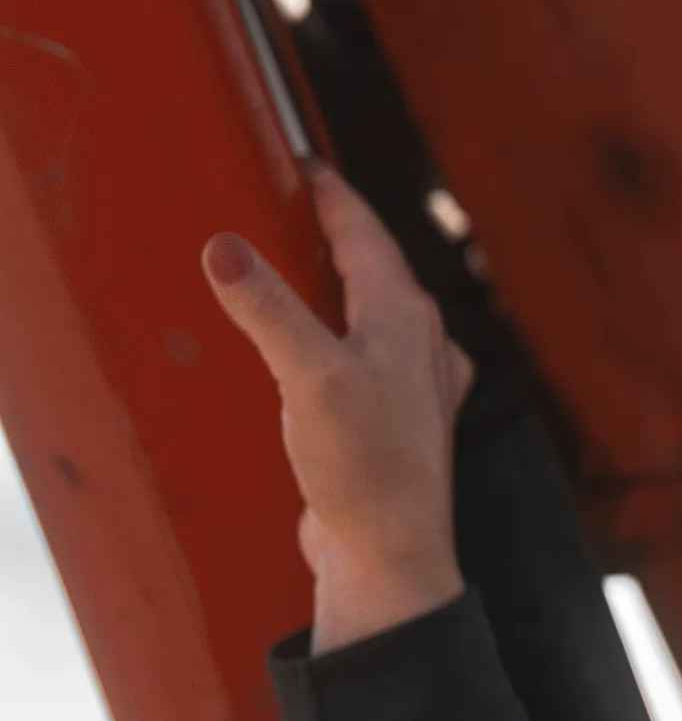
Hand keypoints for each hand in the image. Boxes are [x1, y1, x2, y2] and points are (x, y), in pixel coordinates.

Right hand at [204, 163, 474, 653]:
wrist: (391, 556)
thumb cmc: (366, 467)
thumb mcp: (308, 376)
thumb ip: (267, 310)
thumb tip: (224, 248)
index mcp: (404, 317)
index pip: (365, 233)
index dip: (332, 195)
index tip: (304, 165)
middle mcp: (418, 345)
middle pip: (375, 270)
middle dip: (336, 236)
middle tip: (296, 208)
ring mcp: (411, 387)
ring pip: (374, 317)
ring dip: (340, 290)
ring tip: (301, 274)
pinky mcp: (393, 426)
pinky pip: (365, 361)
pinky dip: (338, 342)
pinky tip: (320, 361)